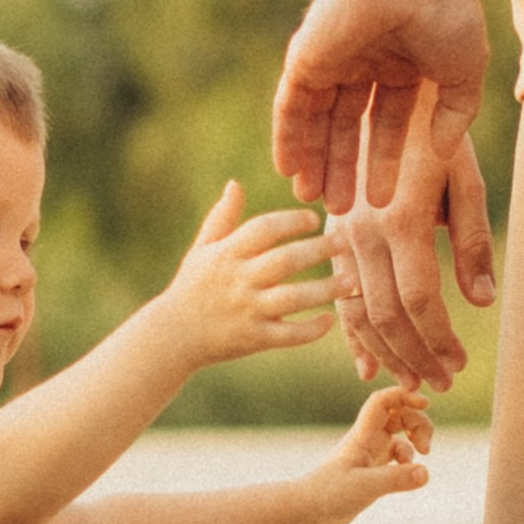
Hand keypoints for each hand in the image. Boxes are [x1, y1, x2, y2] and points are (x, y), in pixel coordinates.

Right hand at [156, 181, 335, 368]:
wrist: (173, 335)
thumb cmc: (192, 287)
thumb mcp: (202, 249)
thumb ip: (222, 218)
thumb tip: (235, 184)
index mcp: (227, 254)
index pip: (264, 228)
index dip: (292, 220)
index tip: (313, 219)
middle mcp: (239, 280)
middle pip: (285, 260)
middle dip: (318, 250)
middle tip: (342, 242)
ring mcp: (248, 311)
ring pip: (293, 298)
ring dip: (325, 289)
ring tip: (350, 280)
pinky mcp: (254, 339)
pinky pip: (289, 334)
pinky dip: (311, 329)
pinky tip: (329, 319)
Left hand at [273, 0, 490, 210]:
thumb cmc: (446, 12)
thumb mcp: (463, 74)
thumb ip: (454, 115)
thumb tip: (441, 152)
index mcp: (401, 63)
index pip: (387, 123)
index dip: (383, 162)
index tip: (382, 203)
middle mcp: (363, 62)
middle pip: (347, 128)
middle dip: (345, 169)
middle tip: (342, 213)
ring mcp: (332, 58)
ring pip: (318, 120)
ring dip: (316, 160)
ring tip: (316, 202)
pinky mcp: (306, 55)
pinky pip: (291, 104)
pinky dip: (288, 135)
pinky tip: (288, 167)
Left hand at [295, 383, 432, 523]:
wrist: (308, 510)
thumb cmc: (329, 494)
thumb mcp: (365, 487)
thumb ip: (395, 479)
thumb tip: (425, 473)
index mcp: (363, 435)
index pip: (384, 401)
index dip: (405, 396)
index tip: (425, 404)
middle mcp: (368, 440)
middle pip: (399, 414)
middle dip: (418, 422)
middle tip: (425, 446)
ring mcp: (371, 454)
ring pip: (400, 434)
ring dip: (416, 440)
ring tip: (422, 456)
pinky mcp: (373, 471)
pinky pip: (397, 456)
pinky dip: (408, 460)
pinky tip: (408, 476)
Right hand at [328, 108, 494, 392]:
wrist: (379, 88)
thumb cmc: (437, 133)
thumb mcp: (465, 179)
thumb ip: (473, 242)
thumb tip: (481, 301)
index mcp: (403, 220)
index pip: (421, 300)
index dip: (440, 340)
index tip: (460, 364)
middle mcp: (364, 233)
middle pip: (387, 314)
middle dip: (415, 356)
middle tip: (441, 385)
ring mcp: (341, 235)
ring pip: (356, 310)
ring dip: (385, 352)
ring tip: (411, 381)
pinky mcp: (332, 234)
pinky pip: (336, 293)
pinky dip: (351, 332)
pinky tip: (366, 361)